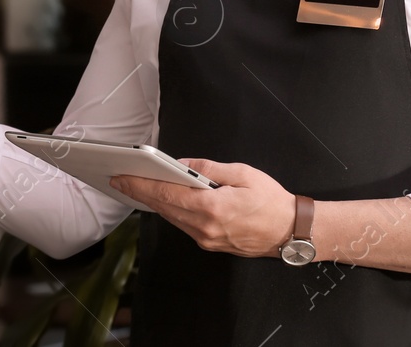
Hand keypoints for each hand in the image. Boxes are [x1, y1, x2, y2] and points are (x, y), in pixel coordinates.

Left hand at [110, 159, 294, 258]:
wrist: (290, 232)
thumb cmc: (271, 200)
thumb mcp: (242, 174)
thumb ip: (208, 169)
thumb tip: (181, 165)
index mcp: (212, 208)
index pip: (167, 194)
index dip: (141, 185)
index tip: (122, 177)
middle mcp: (205, 227)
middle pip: (164, 207)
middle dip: (140, 192)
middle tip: (120, 179)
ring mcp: (207, 239)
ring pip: (172, 218)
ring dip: (154, 202)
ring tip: (137, 186)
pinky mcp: (211, 244)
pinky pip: (184, 225)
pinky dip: (171, 211)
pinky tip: (164, 200)